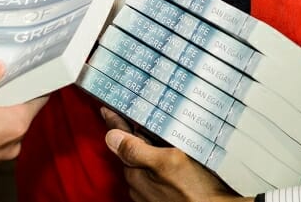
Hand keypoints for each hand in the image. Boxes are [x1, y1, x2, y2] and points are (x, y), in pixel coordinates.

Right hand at [0, 62, 46, 175]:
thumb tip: (1, 67)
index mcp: (14, 124)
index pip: (39, 98)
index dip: (37, 81)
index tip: (34, 69)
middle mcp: (13, 142)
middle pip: (25, 110)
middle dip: (16, 92)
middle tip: (6, 74)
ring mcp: (1, 154)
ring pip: (10, 124)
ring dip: (2, 107)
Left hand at [101, 108, 249, 201]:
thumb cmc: (194, 191)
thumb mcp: (166, 163)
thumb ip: (136, 151)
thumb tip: (111, 137)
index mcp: (135, 172)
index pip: (119, 141)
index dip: (115, 122)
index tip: (107, 108)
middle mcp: (139, 184)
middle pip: (132, 149)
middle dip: (133, 131)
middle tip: (135, 110)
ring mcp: (151, 190)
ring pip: (146, 159)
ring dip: (149, 144)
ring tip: (156, 126)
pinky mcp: (165, 192)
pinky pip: (157, 169)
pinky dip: (160, 156)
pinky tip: (171, 149)